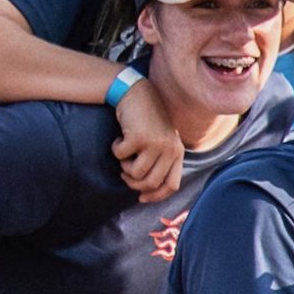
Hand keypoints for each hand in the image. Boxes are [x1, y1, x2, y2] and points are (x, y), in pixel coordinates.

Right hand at [110, 77, 184, 202]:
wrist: (138, 95)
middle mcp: (170, 149)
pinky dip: (115, 150)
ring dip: (124, 167)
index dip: (156, 196)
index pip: (172, 185)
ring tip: (124, 153)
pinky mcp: (139, 138)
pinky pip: (121, 157)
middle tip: (125, 172)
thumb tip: (146, 193)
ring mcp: (156, 143)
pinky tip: (120, 138)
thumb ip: (160, 163)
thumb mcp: (161, 142)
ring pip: (135, 174)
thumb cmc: (147, 122)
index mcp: (178, 152)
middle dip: (133, 183)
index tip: (140, 198)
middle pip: (150, 183)